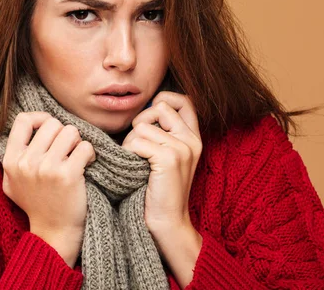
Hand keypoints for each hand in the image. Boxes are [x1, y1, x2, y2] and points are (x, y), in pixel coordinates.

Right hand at [2, 111, 95, 266]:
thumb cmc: (36, 204)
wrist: (54, 232)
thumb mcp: (12, 181)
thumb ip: (14, 155)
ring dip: (78, 143)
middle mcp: (26, 163)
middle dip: (64, 133)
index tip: (51, 128)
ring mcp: (46, 168)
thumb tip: (26, 124)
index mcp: (11, 161)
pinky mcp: (67, 175)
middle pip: (52, 124)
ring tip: (77, 157)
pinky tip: (86, 166)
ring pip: (70, 131)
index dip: (40, 118)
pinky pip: (85, 146)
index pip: (23, 120)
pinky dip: (89, 154)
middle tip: (68, 150)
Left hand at [121, 91, 202, 233]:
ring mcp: (182, 148)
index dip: (162, 101)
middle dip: (141, 124)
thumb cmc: (158, 190)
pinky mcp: (169, 158)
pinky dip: (129, 153)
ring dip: (131, 143)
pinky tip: (135, 169)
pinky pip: (137, 142)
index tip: (150, 120)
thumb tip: (146, 108)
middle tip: (139, 148)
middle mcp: (191, 140)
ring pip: (142, 126)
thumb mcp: (168, 157)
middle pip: (159, 108)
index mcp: (194, 137)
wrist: (167, 223)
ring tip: (137, 163)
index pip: (183, 100)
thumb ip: (163, 133)